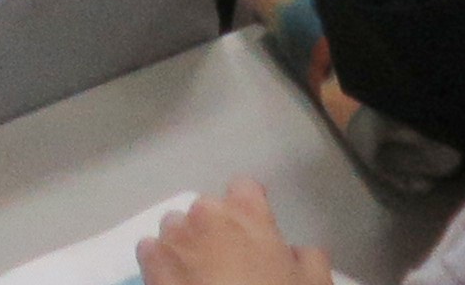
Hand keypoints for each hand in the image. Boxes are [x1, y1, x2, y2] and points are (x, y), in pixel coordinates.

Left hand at [135, 182, 327, 284]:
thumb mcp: (314, 283)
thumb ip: (307, 257)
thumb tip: (297, 252)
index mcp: (246, 213)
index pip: (245, 188)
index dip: (251, 208)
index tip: (256, 229)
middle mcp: (205, 215)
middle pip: (208, 210)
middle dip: (217, 230)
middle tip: (232, 262)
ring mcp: (173, 238)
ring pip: (176, 227)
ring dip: (187, 243)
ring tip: (201, 274)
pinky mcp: (150, 264)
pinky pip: (151, 250)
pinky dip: (161, 262)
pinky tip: (176, 283)